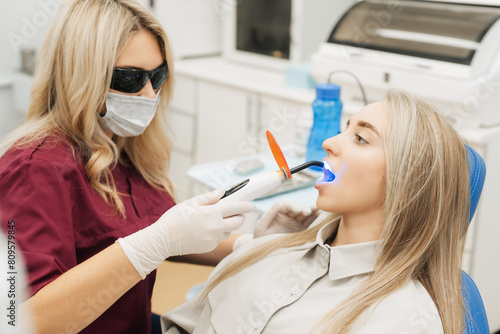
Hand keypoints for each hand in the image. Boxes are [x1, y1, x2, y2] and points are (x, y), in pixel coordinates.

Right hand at [118, 188, 254, 277]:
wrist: (162, 240)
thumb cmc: (174, 219)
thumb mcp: (190, 203)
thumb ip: (209, 197)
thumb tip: (223, 191)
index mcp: (211, 213)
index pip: (235, 207)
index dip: (245, 205)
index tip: (251, 204)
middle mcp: (215, 227)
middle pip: (238, 222)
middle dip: (239, 216)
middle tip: (234, 212)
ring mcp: (213, 239)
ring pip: (228, 231)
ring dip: (226, 226)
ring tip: (213, 221)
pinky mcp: (209, 247)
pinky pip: (218, 239)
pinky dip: (216, 234)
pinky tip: (204, 230)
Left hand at [253, 201, 318, 237]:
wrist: (265, 253)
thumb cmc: (261, 239)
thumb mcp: (261, 227)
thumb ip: (268, 215)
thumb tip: (277, 202)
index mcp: (278, 213)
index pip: (287, 206)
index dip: (293, 206)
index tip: (298, 210)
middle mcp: (288, 216)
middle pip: (298, 208)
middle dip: (303, 208)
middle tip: (308, 212)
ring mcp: (295, 223)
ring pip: (305, 214)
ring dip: (312, 211)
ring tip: (319, 209)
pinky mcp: (301, 230)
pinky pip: (308, 223)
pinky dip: (314, 219)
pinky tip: (319, 216)